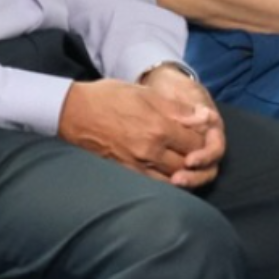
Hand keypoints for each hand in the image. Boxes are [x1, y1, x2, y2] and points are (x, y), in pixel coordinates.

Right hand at [58, 75, 221, 188]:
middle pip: (188, 163)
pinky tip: (168, 174)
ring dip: (184, 172)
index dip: (203, 139)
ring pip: (173, 178)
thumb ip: (179, 109)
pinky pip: (153, 184)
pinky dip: (165, 181)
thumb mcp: (147, 94)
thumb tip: (205, 118)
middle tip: (196, 150)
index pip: (196, 143)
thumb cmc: (109, 97)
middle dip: (197, 158)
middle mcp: (150, 149)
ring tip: (184, 162)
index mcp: (159, 127)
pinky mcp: (124, 172)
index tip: (201, 135)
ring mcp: (136, 164)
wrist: (73, 112)